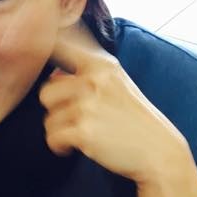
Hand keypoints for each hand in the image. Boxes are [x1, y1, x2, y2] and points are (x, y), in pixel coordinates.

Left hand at [40, 22, 189, 184]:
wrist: (159, 151)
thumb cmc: (135, 120)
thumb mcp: (116, 87)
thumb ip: (86, 77)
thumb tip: (53, 74)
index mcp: (103, 66)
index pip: (64, 46)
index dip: (44, 45)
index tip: (36, 51)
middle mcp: (95, 81)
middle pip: (46, 92)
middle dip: (55, 110)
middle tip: (74, 120)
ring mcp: (89, 106)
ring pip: (48, 119)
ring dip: (60, 131)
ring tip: (80, 134)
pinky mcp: (84, 131)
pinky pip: (52, 138)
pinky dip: (59, 147)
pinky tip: (74, 148)